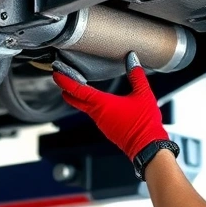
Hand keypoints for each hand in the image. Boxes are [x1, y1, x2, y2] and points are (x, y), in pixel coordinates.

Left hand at [52, 51, 168, 160]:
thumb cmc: (144, 124)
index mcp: (102, 104)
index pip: (78, 90)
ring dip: (80, 98)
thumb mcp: (143, 95)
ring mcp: (101, 123)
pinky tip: (97, 102)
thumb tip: (132, 58)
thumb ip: (136, 75)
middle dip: (68, 90)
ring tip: (79, 87)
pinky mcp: (107, 129)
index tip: (57, 74)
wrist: (148, 148)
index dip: (66, 81)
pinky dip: (90, 106)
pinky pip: (94, 115)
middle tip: (62, 80)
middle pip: (76, 101)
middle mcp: (98, 114)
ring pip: (85, 108)